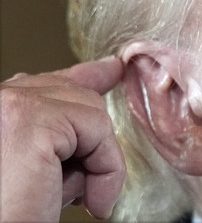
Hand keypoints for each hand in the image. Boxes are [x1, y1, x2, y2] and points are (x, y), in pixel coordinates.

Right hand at [0, 57, 125, 221]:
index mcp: (3, 109)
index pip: (50, 82)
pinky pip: (99, 130)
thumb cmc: (15, 210)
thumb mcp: (46, 167)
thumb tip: (97, 121)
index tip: (113, 69)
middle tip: (88, 188)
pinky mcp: (33, 121)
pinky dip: (107, 169)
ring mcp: (13, 104)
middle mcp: (1, 99)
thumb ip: (65, 137)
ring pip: (92, 113)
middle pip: (78, 96)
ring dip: (98, 162)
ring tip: (79, 200)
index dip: (88, 75)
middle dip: (94, 139)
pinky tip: (93, 202)